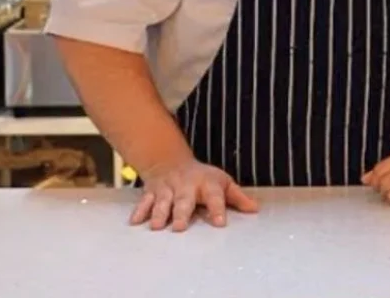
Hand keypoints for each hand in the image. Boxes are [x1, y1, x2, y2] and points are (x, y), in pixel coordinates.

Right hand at [130, 157, 258, 230]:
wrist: (170, 161)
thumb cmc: (201, 178)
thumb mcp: (222, 182)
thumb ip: (237, 197)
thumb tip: (254, 209)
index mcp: (206, 184)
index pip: (214, 196)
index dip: (218, 208)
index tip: (220, 222)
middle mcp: (186, 186)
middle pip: (184, 200)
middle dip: (181, 213)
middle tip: (180, 227)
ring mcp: (167, 189)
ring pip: (162, 201)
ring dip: (159, 213)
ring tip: (157, 227)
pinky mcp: (152, 192)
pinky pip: (144, 202)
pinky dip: (139, 211)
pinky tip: (135, 222)